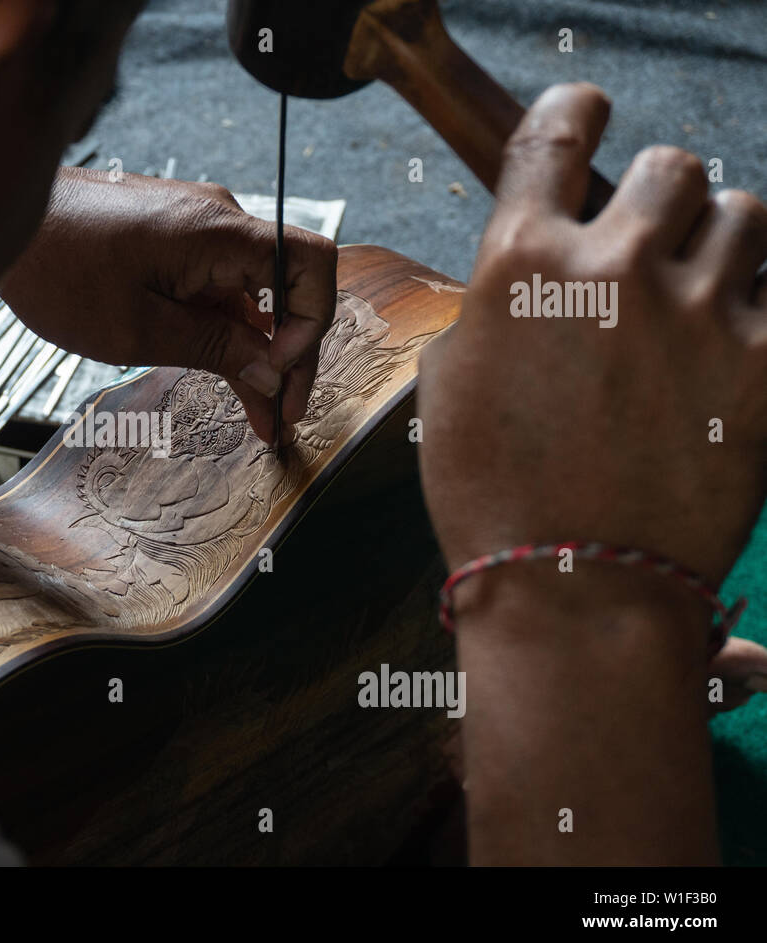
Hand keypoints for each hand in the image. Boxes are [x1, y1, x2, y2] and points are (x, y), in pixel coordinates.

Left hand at [0, 166, 339, 444]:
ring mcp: (196, 230)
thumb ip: (214, 348)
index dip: (311, 327)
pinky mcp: (173, 241)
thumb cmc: (57, 268)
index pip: (312, 266)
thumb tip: (271, 371)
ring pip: (249, 295)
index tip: (280, 377)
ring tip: (258, 416)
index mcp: (219, 232)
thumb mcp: (137, 329)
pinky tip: (227, 376)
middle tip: (282, 417)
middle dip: (288, 355)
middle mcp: (218, 221)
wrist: (1, 219)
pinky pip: (217, 287)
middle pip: (286, 287)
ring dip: (255, 352)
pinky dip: (224, 332)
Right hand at [418, 82, 766, 588]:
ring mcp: (701, 313)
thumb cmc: (494, 495)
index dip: (576, 110)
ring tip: (705, 297)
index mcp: (521, 264)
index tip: (589, 112)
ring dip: (725, 244)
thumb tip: (535, 271)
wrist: (571, 587)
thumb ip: (498, 303)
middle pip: (673, 167)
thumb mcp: (453, 381)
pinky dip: (765, 311)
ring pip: (750, 215)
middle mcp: (615, 268)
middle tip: (652, 247)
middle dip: (663, 198)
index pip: (555, 134)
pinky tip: (737, 343)